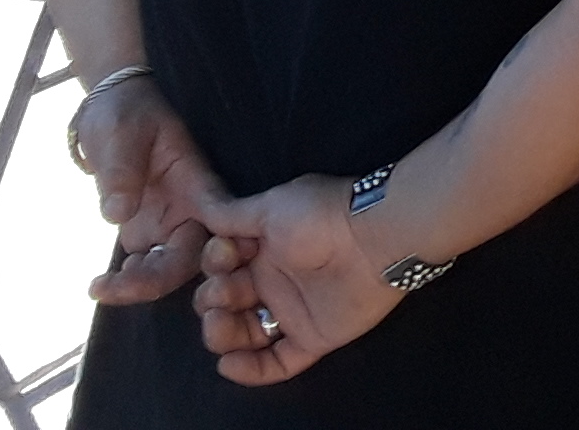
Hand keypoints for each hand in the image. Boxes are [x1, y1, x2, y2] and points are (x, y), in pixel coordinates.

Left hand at [73, 76, 230, 307]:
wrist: (111, 110)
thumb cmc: (124, 113)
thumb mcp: (121, 133)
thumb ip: (121, 171)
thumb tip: (116, 215)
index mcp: (197, 182)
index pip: (217, 220)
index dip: (209, 250)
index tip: (167, 263)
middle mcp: (191, 208)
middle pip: (193, 256)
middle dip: (158, 280)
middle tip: (112, 286)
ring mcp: (169, 222)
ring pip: (170, 268)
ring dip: (141, 286)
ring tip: (100, 287)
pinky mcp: (147, 231)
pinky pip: (147, 266)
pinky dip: (128, 281)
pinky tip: (102, 284)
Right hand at [192, 174, 402, 383]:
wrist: (375, 238)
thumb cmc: (320, 216)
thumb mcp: (271, 207)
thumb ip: (233, 215)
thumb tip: (202, 209)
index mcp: (263, 248)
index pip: (221, 268)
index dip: (214, 265)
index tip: (225, 255)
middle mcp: (274, 281)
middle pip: (225, 303)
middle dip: (212, 300)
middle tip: (225, 292)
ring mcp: (293, 311)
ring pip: (244, 335)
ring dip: (221, 334)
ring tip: (220, 324)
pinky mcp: (312, 338)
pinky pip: (277, 363)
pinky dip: (250, 370)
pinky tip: (229, 364)